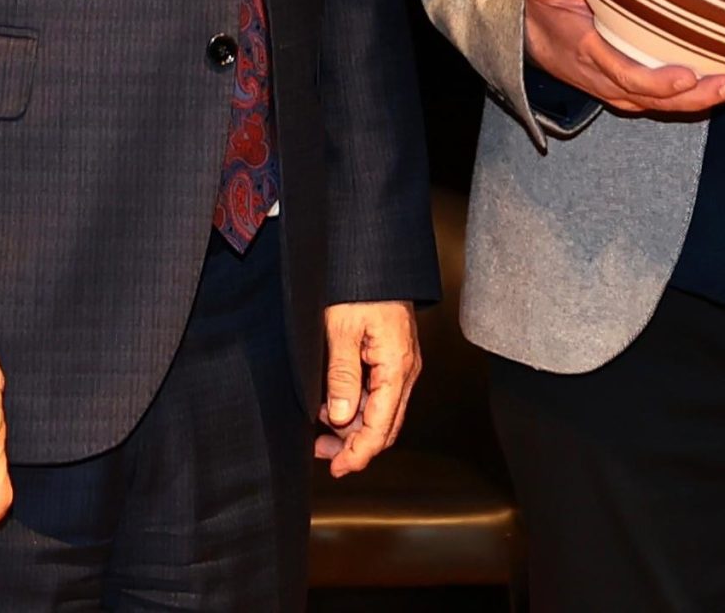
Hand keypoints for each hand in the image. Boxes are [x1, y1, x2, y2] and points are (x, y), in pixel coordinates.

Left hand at [313, 300, 422, 476]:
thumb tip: (339, 418)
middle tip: (320, 452)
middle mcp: (404, 370)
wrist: (374, 256)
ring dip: (352, 427)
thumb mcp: (341, 330)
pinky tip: (332, 404)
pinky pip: (377, 395)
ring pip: (380, 413)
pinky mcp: (390, 358)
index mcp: (397, 366)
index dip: (359, 453)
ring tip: (320, 428)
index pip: (381, 427)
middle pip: (384, 426)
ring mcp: (399, 365)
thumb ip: (342, 376)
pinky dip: (356, 407)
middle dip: (353, 446)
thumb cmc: (359, 286)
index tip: (337, 468)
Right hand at [521, 0, 724, 114]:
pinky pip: (676, 99)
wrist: (533, 38)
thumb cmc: (545, 8)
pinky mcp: (639, 88)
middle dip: (702, 96)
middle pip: (660, 100)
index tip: (688, 76)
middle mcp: (611, 81)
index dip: (657, 81)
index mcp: (591, 56)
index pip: (626, 76)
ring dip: (714, 96)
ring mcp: (626, 89)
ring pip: (673, 104)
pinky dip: (708, 92)